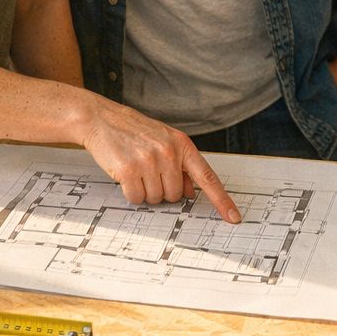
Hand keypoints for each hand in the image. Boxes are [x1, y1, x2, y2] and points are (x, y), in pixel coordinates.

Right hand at [79, 101, 241, 220]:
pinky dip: (131, 193)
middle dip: (163, 190)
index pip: (207, 177)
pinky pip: (136, 198)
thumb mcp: (165, 141)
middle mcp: (169, 152)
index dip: (222, 200)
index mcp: (182, 145)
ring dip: (146, 191)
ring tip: (137, 170)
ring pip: (156, 199)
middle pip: (176, 196)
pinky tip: (126, 175)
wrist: (103, 119)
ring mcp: (149, 161)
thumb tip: (192, 191)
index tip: (233, 216)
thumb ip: (182, 165)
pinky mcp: (128, 170)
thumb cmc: (135, 131)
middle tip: (149, 172)